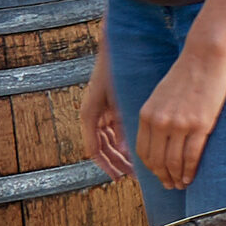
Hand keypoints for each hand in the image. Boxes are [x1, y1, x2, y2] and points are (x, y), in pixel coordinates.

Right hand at [80, 62, 130, 183]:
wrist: (116, 48)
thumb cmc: (116, 72)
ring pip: (108, 140)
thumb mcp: (118, 101)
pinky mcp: (108, 107)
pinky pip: (113, 129)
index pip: (94, 150)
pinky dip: (122, 140)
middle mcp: (92, 116)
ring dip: (120, 154)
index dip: (106, 165)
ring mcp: (99, 112)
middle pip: (102, 148)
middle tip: (132, 175)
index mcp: (89, 116)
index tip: (119, 177)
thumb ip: (120, 124)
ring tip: (136, 166)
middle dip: (116, 162)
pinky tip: (134, 148)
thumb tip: (123, 151)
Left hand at [135, 43, 225, 192]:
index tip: (158, 174)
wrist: (205, 57)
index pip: (143, 151)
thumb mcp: (160, 95)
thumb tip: (157, 136)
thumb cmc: (187, 74)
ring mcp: (179, 124)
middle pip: (157, 160)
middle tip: (170, 185)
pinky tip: (191, 177)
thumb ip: (155, 115)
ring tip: (181, 185)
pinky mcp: (200, 124)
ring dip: (176, 177)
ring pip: (173, 161)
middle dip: (162, 176)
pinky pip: (192, 155)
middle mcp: (159, 122)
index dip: (150, 168)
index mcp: (147, 115)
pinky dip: (190, 170)